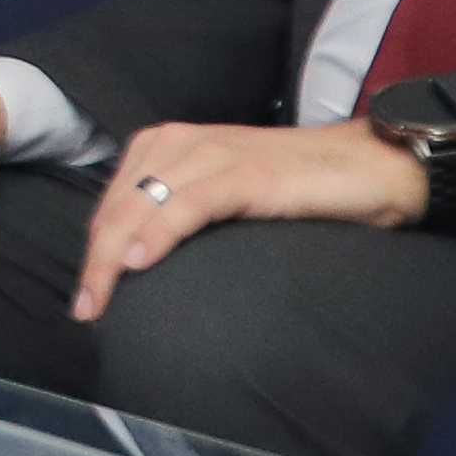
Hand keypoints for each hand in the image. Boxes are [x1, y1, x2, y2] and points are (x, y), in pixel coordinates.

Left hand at [67, 117, 425, 324]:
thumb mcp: (227, 197)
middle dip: (94, 261)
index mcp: (168, 146)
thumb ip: (185, 212)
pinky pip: (188, 203)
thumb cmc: (298, 188)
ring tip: (98, 302)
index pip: (113, 203)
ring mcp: (213, 155)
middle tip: (85, 312)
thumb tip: (142, 260)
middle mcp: (181, 143)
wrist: (371, 165)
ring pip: (142, 206)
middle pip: (119, 207)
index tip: (85, 297)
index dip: (93, 249)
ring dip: (112, 257)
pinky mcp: (247, 173)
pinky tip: (136, 262)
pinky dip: (158, 232)